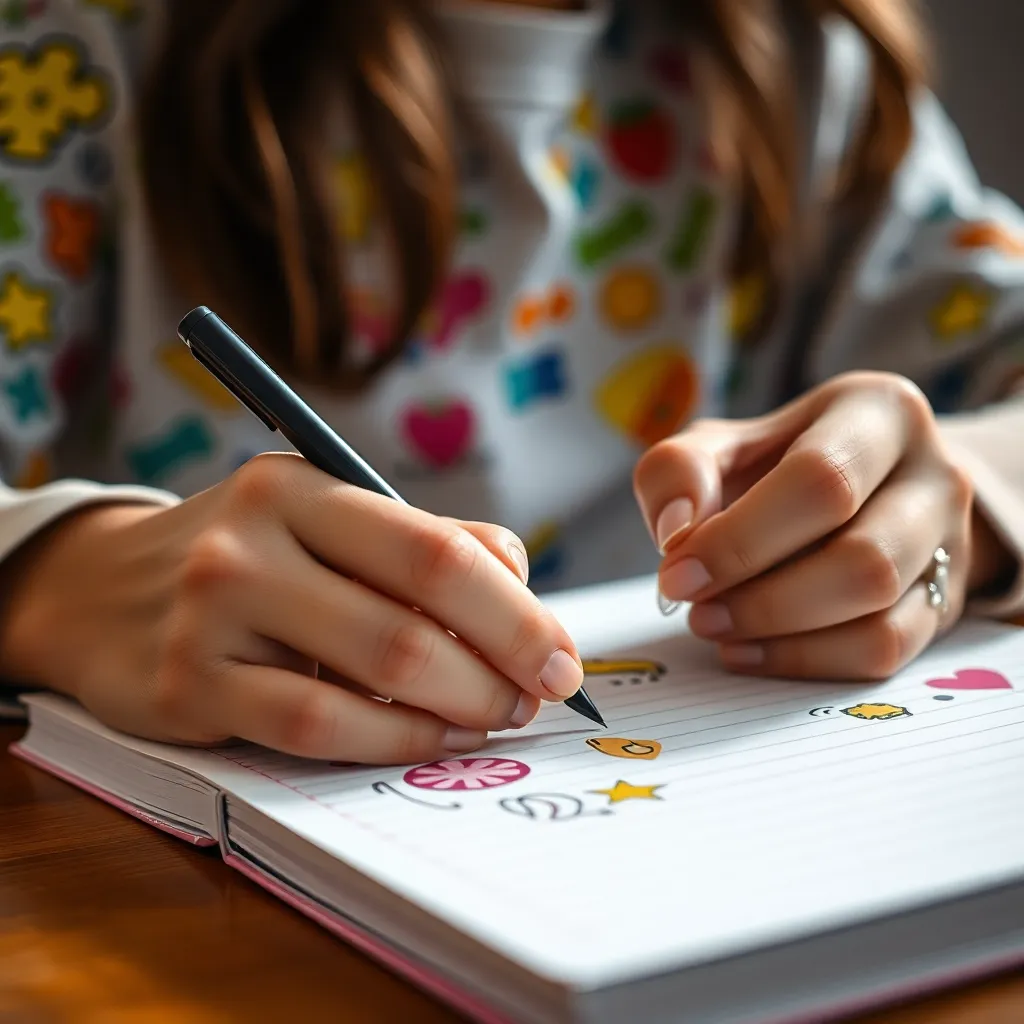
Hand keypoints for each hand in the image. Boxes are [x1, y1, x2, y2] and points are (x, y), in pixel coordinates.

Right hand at [0, 454, 583, 762]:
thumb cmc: (246, 558)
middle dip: (503, 664)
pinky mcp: (189, 686)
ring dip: (459, 704)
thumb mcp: (325, 521)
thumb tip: (523, 584)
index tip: (563, 657)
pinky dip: (392, 737)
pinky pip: (317, 724)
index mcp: (303, 483)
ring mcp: (214, 611)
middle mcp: (253, 537)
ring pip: (375, 668)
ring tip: (494, 716)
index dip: (517, 610)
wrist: (101, 591)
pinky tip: (427, 738)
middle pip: (417, 609)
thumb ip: (425, 541)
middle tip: (539, 697)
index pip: (437, 546)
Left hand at [634, 372, 1008, 680]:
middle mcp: (933, 474)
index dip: (741, 537)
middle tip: (695, 609)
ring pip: (878, 606)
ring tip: (715, 627)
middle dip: (762, 596)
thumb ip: (680, 470)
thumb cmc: (775, 465)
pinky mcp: (942, 604)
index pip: (821, 479)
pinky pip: (885, 649)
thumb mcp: (721, 445)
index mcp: (878, 412)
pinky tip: (748, 652)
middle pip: (862, 553)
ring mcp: (948, 543)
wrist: (859, 490)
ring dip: (781, 631)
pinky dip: (806, 660)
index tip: (677, 573)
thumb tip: (677, 529)